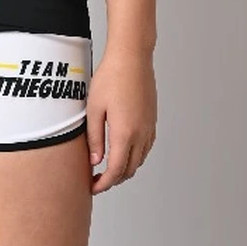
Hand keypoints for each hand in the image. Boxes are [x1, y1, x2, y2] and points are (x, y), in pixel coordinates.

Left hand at [85, 46, 156, 194]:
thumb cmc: (111, 78)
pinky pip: (146, 147)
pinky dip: (135, 157)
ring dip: (124, 169)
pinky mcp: (152, 120)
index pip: (116, 170)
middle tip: (97, 180)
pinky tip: (123, 152)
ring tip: (107, 168)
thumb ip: (94, 138)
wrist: (132, 58)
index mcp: (124, 133)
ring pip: (139, 160)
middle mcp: (141, 134)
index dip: (104, 183)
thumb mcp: (94, 110)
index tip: (93, 187)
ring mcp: (149, 128)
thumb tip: (95, 161)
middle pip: (129, 169)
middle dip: (113, 180)